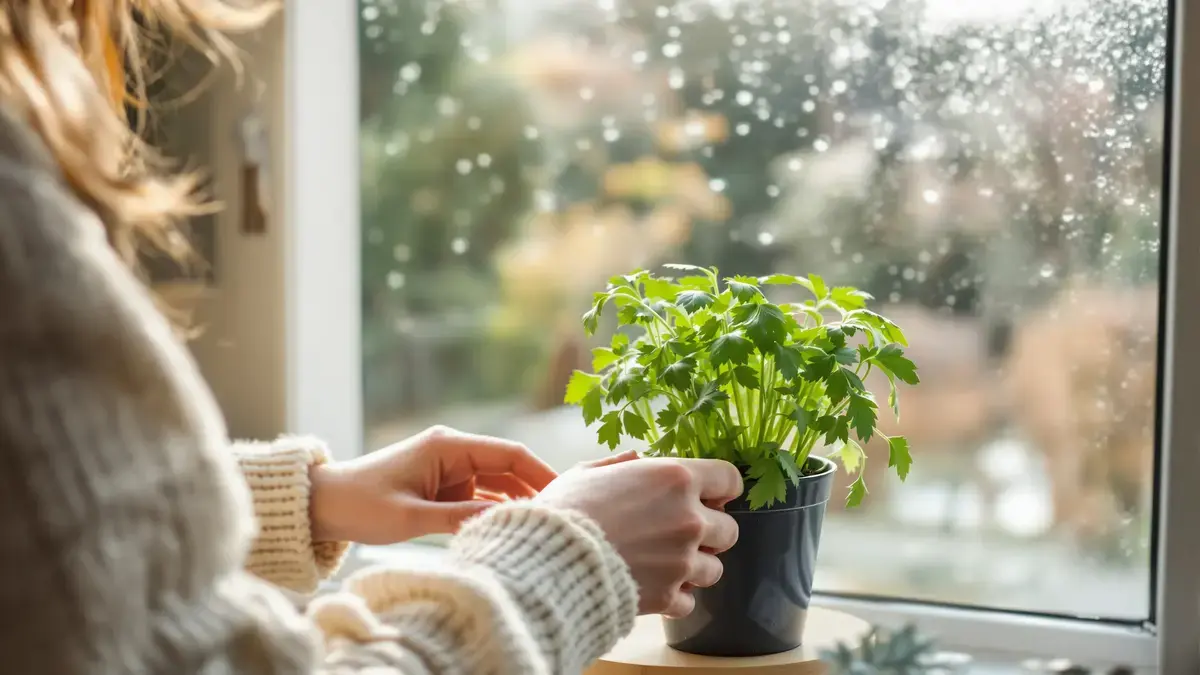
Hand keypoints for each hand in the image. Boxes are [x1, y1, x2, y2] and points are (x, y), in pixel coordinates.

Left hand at [310, 426, 556, 544]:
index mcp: (447, 446)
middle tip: (561, 515)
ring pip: (496, 483)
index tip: (565, 493)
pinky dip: (493, 510)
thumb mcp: (411, 517)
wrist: (323, 504)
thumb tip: (503, 521)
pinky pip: (478, 496)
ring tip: (542, 525)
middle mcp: (452, 451)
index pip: (509, 453)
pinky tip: (510, 528)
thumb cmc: (361, 504)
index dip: (540, 471)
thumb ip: (458, 517)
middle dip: (534, 488)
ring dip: (515, 502)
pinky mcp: (441, 486)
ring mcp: (448, 468)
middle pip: (508, 467)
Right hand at [534, 451, 741, 617]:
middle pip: (729, 530)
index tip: (712, 496)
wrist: (549, 560)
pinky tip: (652, 586)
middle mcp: (689, 519)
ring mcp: (682, 561)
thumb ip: (620, 464)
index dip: (722, 488)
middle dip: (711, 533)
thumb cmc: (564, 510)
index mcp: (675, 478)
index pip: (729, 479)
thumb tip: (636, 458)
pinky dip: (674, 597)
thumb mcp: (587, 471)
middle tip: (682, 534)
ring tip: (666, 564)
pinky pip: (688, 601)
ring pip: (715, 569)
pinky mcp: (668, 596)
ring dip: (695, 567)